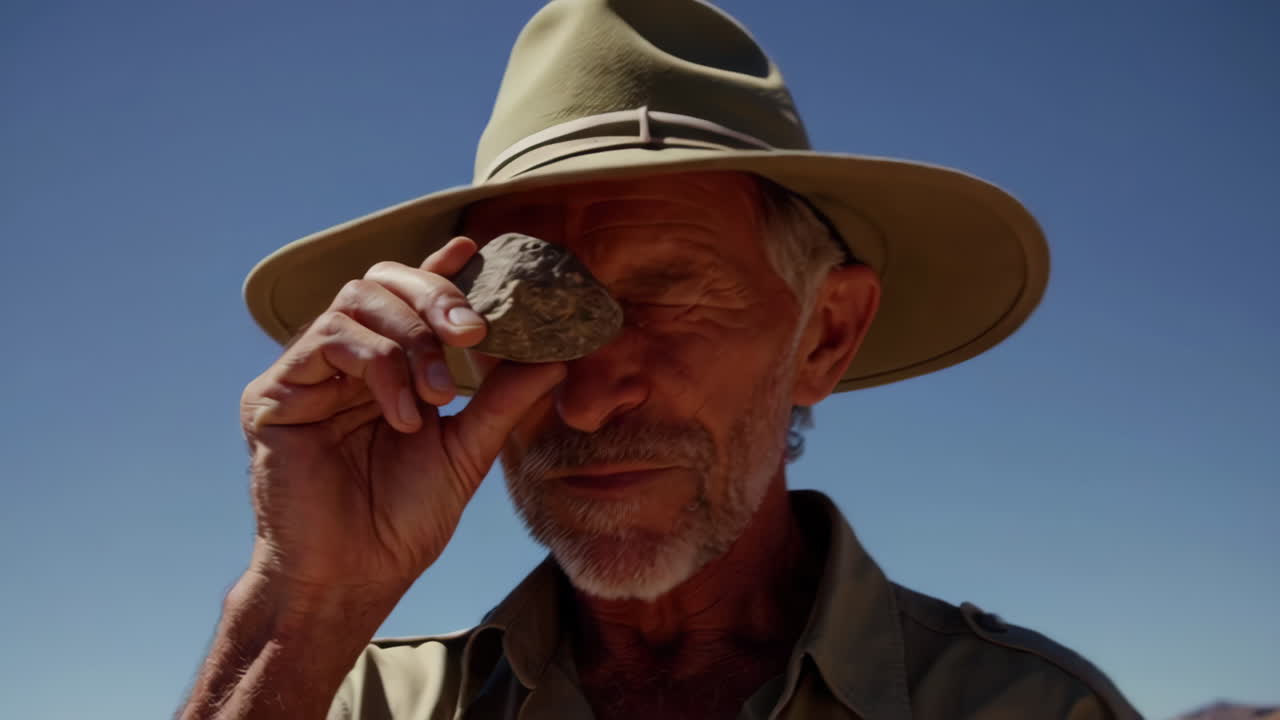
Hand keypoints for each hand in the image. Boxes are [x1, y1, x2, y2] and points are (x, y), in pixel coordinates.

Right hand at [239, 236, 564, 594]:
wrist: (353, 578)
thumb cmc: (402, 523)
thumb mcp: (466, 451)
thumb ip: (502, 400)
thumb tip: (556, 357)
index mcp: (384, 371)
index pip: (408, 301)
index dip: (438, 269)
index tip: (474, 247)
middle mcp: (342, 363)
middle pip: (381, 282)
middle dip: (434, 295)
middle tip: (474, 331)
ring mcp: (306, 374)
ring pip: (355, 301)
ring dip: (410, 338)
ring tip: (438, 394)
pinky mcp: (274, 393)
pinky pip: (327, 340)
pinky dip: (378, 367)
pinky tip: (403, 413)